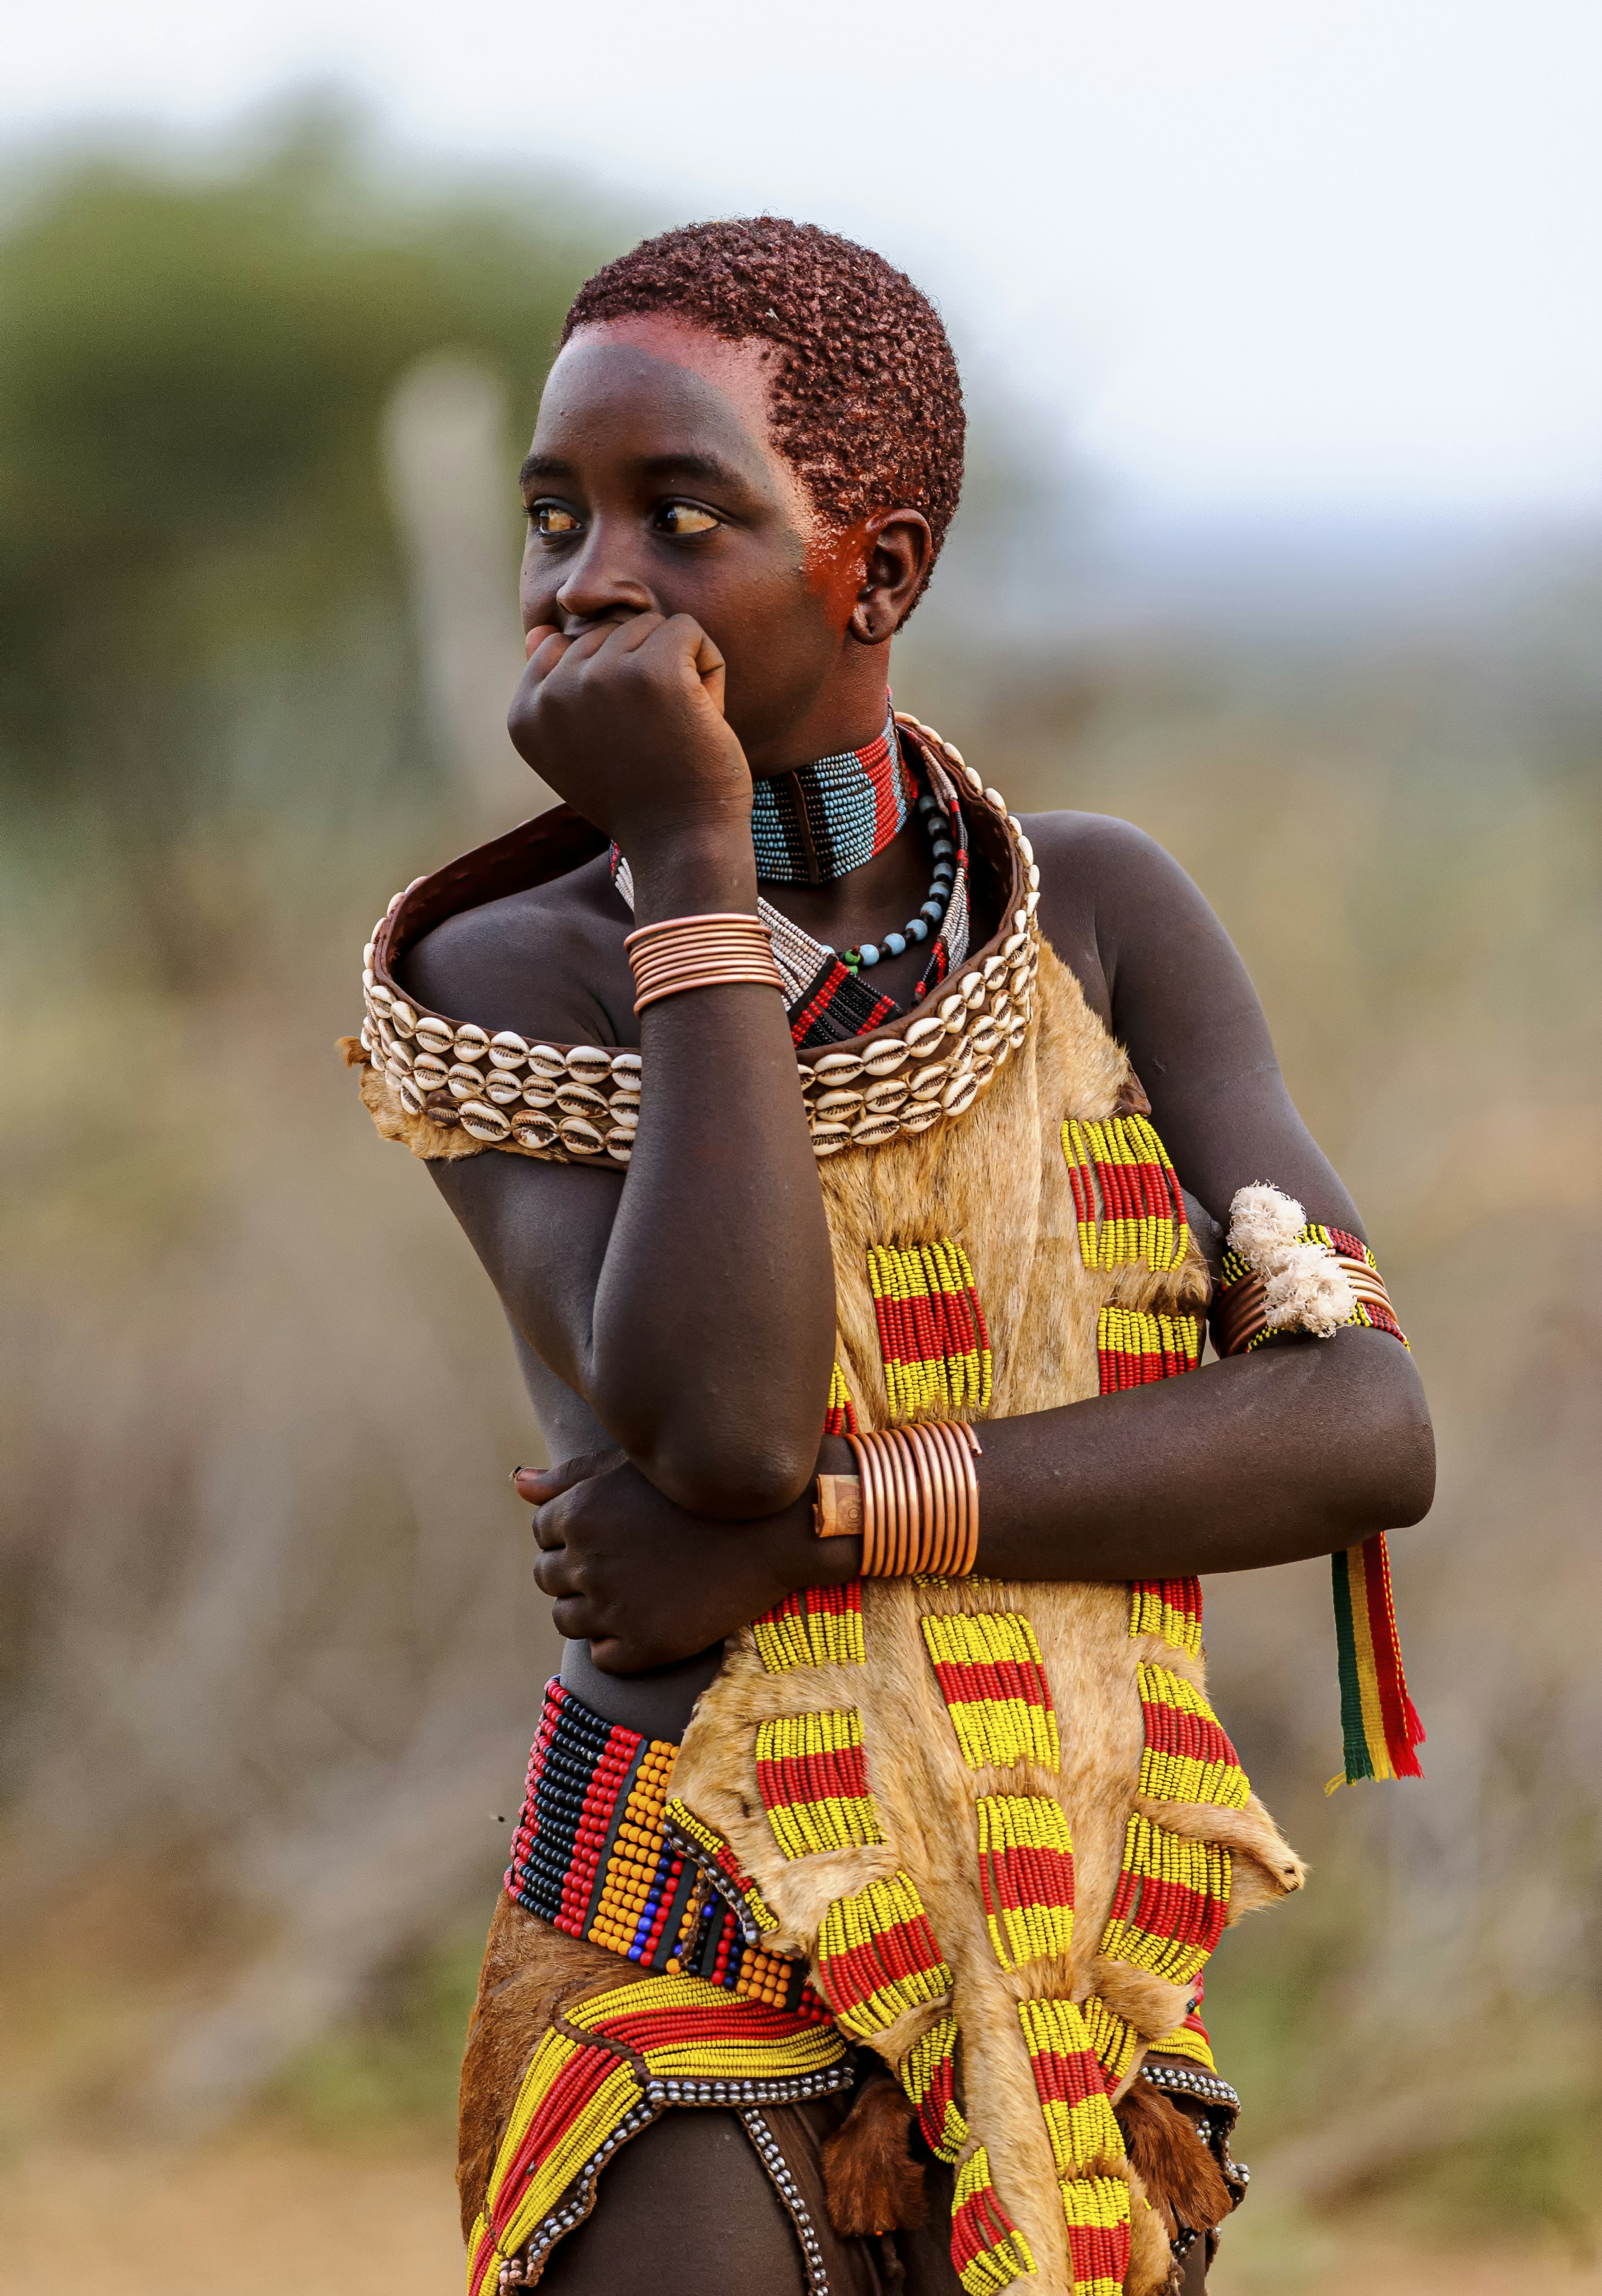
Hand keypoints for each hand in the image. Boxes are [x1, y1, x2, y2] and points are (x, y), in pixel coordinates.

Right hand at [508, 613, 753, 857]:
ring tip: (677, 726)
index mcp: (524, 714)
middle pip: (610, 633)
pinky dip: (708, 668)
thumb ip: (553, 691)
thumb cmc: (639, 800)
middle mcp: (554, 692)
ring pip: (650, 627)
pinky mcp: (653, 669)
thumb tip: (540, 631)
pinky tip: (703, 713)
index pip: (568, 647)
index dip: (612, 684)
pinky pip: (687, 629)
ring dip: (678, 671)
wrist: (681, 845)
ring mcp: (601, 676)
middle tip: (654, 737)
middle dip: (644, 674)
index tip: (623, 737)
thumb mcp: (578, 751)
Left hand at [516, 1444, 855, 1672]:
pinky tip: (652, 1616)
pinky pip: (603, 1657)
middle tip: (628, 1561)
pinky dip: (618, 1644)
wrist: (780, 1524)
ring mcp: (616, 1608)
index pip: (542, 1532)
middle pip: (547, 1578)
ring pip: (567, 1621)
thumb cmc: (704, 1487)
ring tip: (638, 1589)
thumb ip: (569, 1479)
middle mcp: (588, 1562)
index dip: (574, 1531)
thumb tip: (516, 1484)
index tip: (614, 1529)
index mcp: (579, 1514)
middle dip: (575, 1571)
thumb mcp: (633, 1468)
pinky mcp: (646, 1646)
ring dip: (590, 1609)